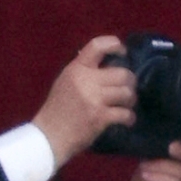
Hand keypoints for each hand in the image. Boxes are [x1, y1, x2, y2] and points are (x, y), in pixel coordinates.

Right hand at [33, 35, 138, 166]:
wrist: (49, 136)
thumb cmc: (57, 109)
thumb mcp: (65, 82)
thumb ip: (83, 71)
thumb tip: (106, 62)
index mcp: (76, 69)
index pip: (97, 46)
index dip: (114, 44)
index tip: (123, 51)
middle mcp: (86, 80)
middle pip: (123, 73)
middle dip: (129, 81)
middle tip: (126, 88)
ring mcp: (95, 99)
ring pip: (127, 92)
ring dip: (130, 99)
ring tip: (126, 104)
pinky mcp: (101, 117)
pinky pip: (125, 113)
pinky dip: (129, 117)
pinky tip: (126, 120)